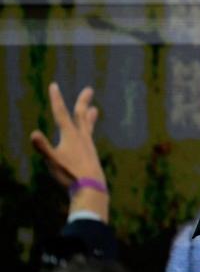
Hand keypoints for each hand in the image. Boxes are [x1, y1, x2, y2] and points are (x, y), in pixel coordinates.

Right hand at [31, 82, 109, 219]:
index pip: (61, 113)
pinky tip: (87, 136)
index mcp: (70, 135)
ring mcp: (87, 145)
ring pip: (87, 126)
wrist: (91, 186)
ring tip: (94, 109)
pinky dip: (87, 132)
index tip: (54, 85)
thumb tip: (33, 133)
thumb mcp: (53, 160)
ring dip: (89, 116)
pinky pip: (88, 138)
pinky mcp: (91, 154)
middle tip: (89, 89)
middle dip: (82, 101)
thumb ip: (43, 147)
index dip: (56, 99)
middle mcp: (81, 137)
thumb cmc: (70, 174)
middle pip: (81, 115)